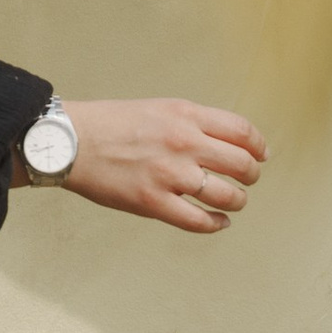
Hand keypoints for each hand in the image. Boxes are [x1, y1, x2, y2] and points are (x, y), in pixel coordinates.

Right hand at [41, 96, 266, 233]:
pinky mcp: (153, 202)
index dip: (259, 145)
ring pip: (227, 195)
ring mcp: (169, 174)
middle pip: (242, 164)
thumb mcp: (158, 108)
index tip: (262, 154)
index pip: (242, 131)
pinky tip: (219, 222)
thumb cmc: (111, 124)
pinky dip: (216, 224)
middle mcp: (183, 142)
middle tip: (249, 180)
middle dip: (252, 175)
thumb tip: (225, 143)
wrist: (70, 141)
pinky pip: (199, 220)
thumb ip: (191, 123)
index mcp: (185, 115)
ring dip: (238, 201)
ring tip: (234, 202)